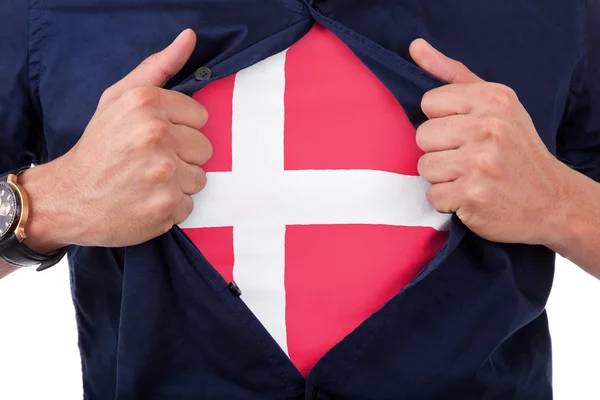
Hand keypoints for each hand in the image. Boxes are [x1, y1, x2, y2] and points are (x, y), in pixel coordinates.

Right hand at [21, 29, 211, 249]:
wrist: (69, 196)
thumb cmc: (99, 146)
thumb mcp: (119, 98)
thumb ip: (158, 67)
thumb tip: (190, 37)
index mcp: (146, 103)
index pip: (200, 116)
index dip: (180, 129)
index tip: (156, 137)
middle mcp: (155, 135)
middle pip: (204, 148)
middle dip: (182, 156)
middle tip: (149, 161)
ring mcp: (162, 173)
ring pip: (200, 177)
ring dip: (178, 183)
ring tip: (148, 181)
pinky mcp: (166, 206)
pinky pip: (189, 204)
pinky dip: (170, 207)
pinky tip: (146, 200)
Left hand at [409, 39, 566, 244]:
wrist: (551, 200)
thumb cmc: (516, 148)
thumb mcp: (496, 104)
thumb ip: (453, 74)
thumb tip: (415, 47)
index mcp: (493, 98)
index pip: (429, 102)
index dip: (442, 120)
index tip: (465, 131)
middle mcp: (488, 127)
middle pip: (422, 135)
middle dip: (440, 150)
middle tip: (469, 158)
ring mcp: (480, 163)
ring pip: (424, 166)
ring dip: (442, 177)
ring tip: (470, 177)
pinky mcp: (473, 195)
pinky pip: (433, 196)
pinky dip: (448, 202)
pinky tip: (470, 196)